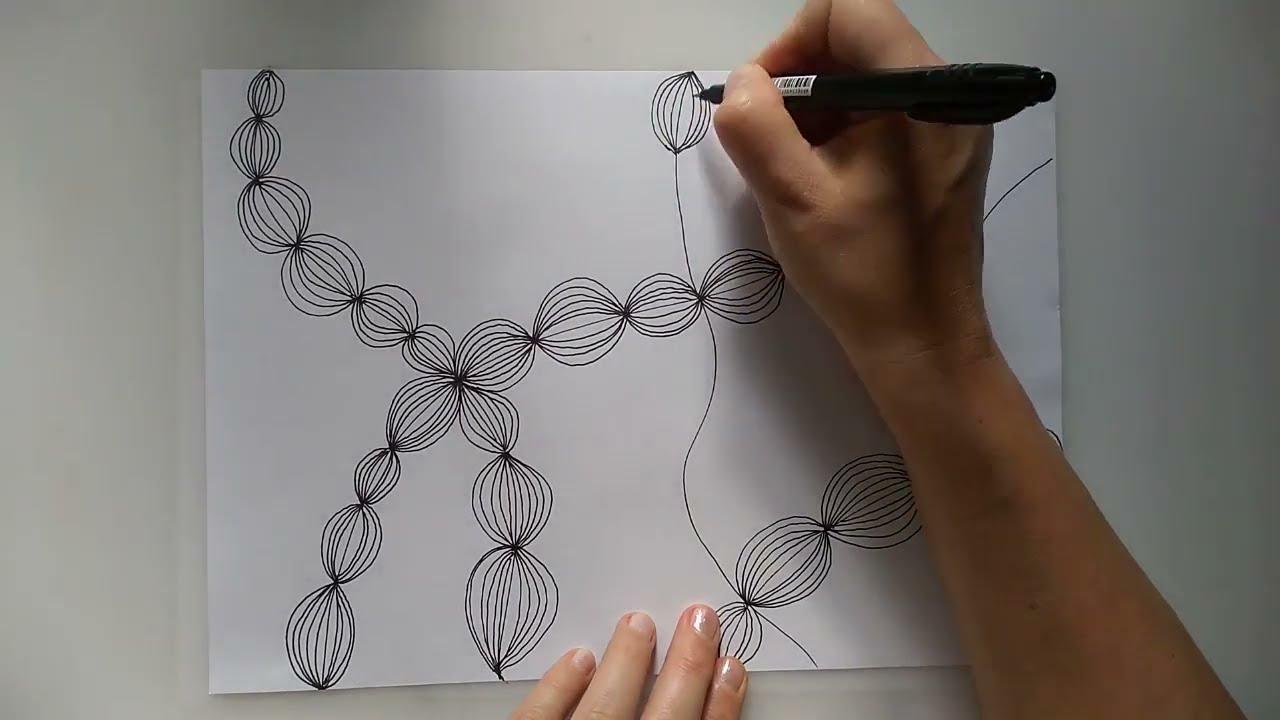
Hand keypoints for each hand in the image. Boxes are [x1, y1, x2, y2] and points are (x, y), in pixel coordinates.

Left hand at [511, 606, 746, 719]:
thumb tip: (696, 699)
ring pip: (602, 712)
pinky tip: (578, 659)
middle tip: (699, 620)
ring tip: (638, 624)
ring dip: (625, 665)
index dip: (720, 705)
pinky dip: (558, 688)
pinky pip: (539, 718)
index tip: (732, 668)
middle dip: (686, 669)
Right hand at [712, 0, 996, 383]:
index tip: (758, 101)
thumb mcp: (792, 198)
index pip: (848, 13)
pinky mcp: (940, 157)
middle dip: (798, 84)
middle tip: (767, 145)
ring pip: (864, 82)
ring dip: (814, 114)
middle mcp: (946, 97)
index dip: (789, 43)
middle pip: (857, 44)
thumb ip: (757, 127)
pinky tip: (819, 185)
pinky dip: (838, 137)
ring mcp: (947, 128)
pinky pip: (880, 118)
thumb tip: (743, 84)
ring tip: (791, 174)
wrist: (922, 344)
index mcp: (924, 93)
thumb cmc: (862, 273)